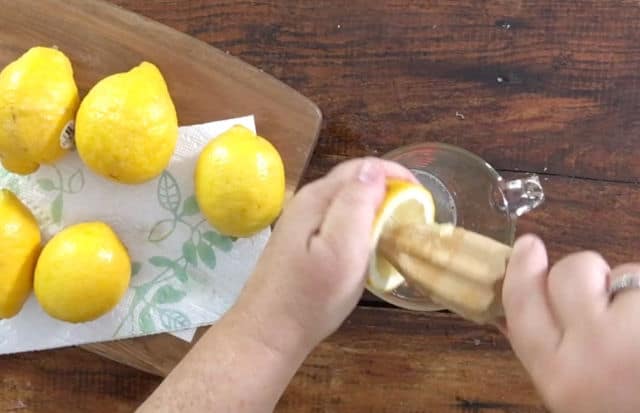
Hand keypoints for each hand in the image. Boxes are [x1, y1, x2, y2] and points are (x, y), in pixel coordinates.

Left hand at [235, 157, 416, 353]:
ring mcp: (301, 221)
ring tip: (397, 228)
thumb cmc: (311, 295)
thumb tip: (374, 169)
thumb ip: (357, 203)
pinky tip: (368, 245)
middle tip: (413, 214)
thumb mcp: (342, 248)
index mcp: (318, 198)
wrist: (270, 332)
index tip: (421, 196)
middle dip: (387, 189)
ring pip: (345, 200)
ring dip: (374, 206)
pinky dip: (359, 223)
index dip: (395, 175)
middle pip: (353, 180)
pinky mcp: (300, 240)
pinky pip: (337, 218)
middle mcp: (307, 202)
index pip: (362, 167)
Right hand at [502, 235, 639, 412]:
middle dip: (585, 275)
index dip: (521, 270)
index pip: (522, 304)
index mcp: (559, 375)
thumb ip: (547, 348)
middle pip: (569, 275)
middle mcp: (593, 351)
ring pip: (624, 273)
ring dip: (633, 287)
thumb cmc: (619, 408)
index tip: (528, 246)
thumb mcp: (572, 390)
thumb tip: (521, 299)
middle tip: (606, 299)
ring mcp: (636, 334)